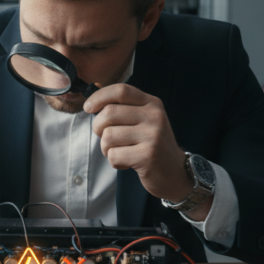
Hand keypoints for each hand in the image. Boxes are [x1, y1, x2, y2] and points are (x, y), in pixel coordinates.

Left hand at [85, 84, 208, 218]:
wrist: (175, 173)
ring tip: (120, 152)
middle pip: (109, 113)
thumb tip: (92, 96)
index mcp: (152, 103)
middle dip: (98, 128)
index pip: (121, 90)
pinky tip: (127, 163)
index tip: (88, 107)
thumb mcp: (143, 120)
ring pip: (108, 135)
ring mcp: (153, 136)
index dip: (99, 97)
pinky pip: (114, 155)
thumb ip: (123, 108)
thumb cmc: (151, 145)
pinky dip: (114, 162)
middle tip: (106, 139)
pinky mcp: (148, 156)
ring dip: (106, 148)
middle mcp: (155, 116)